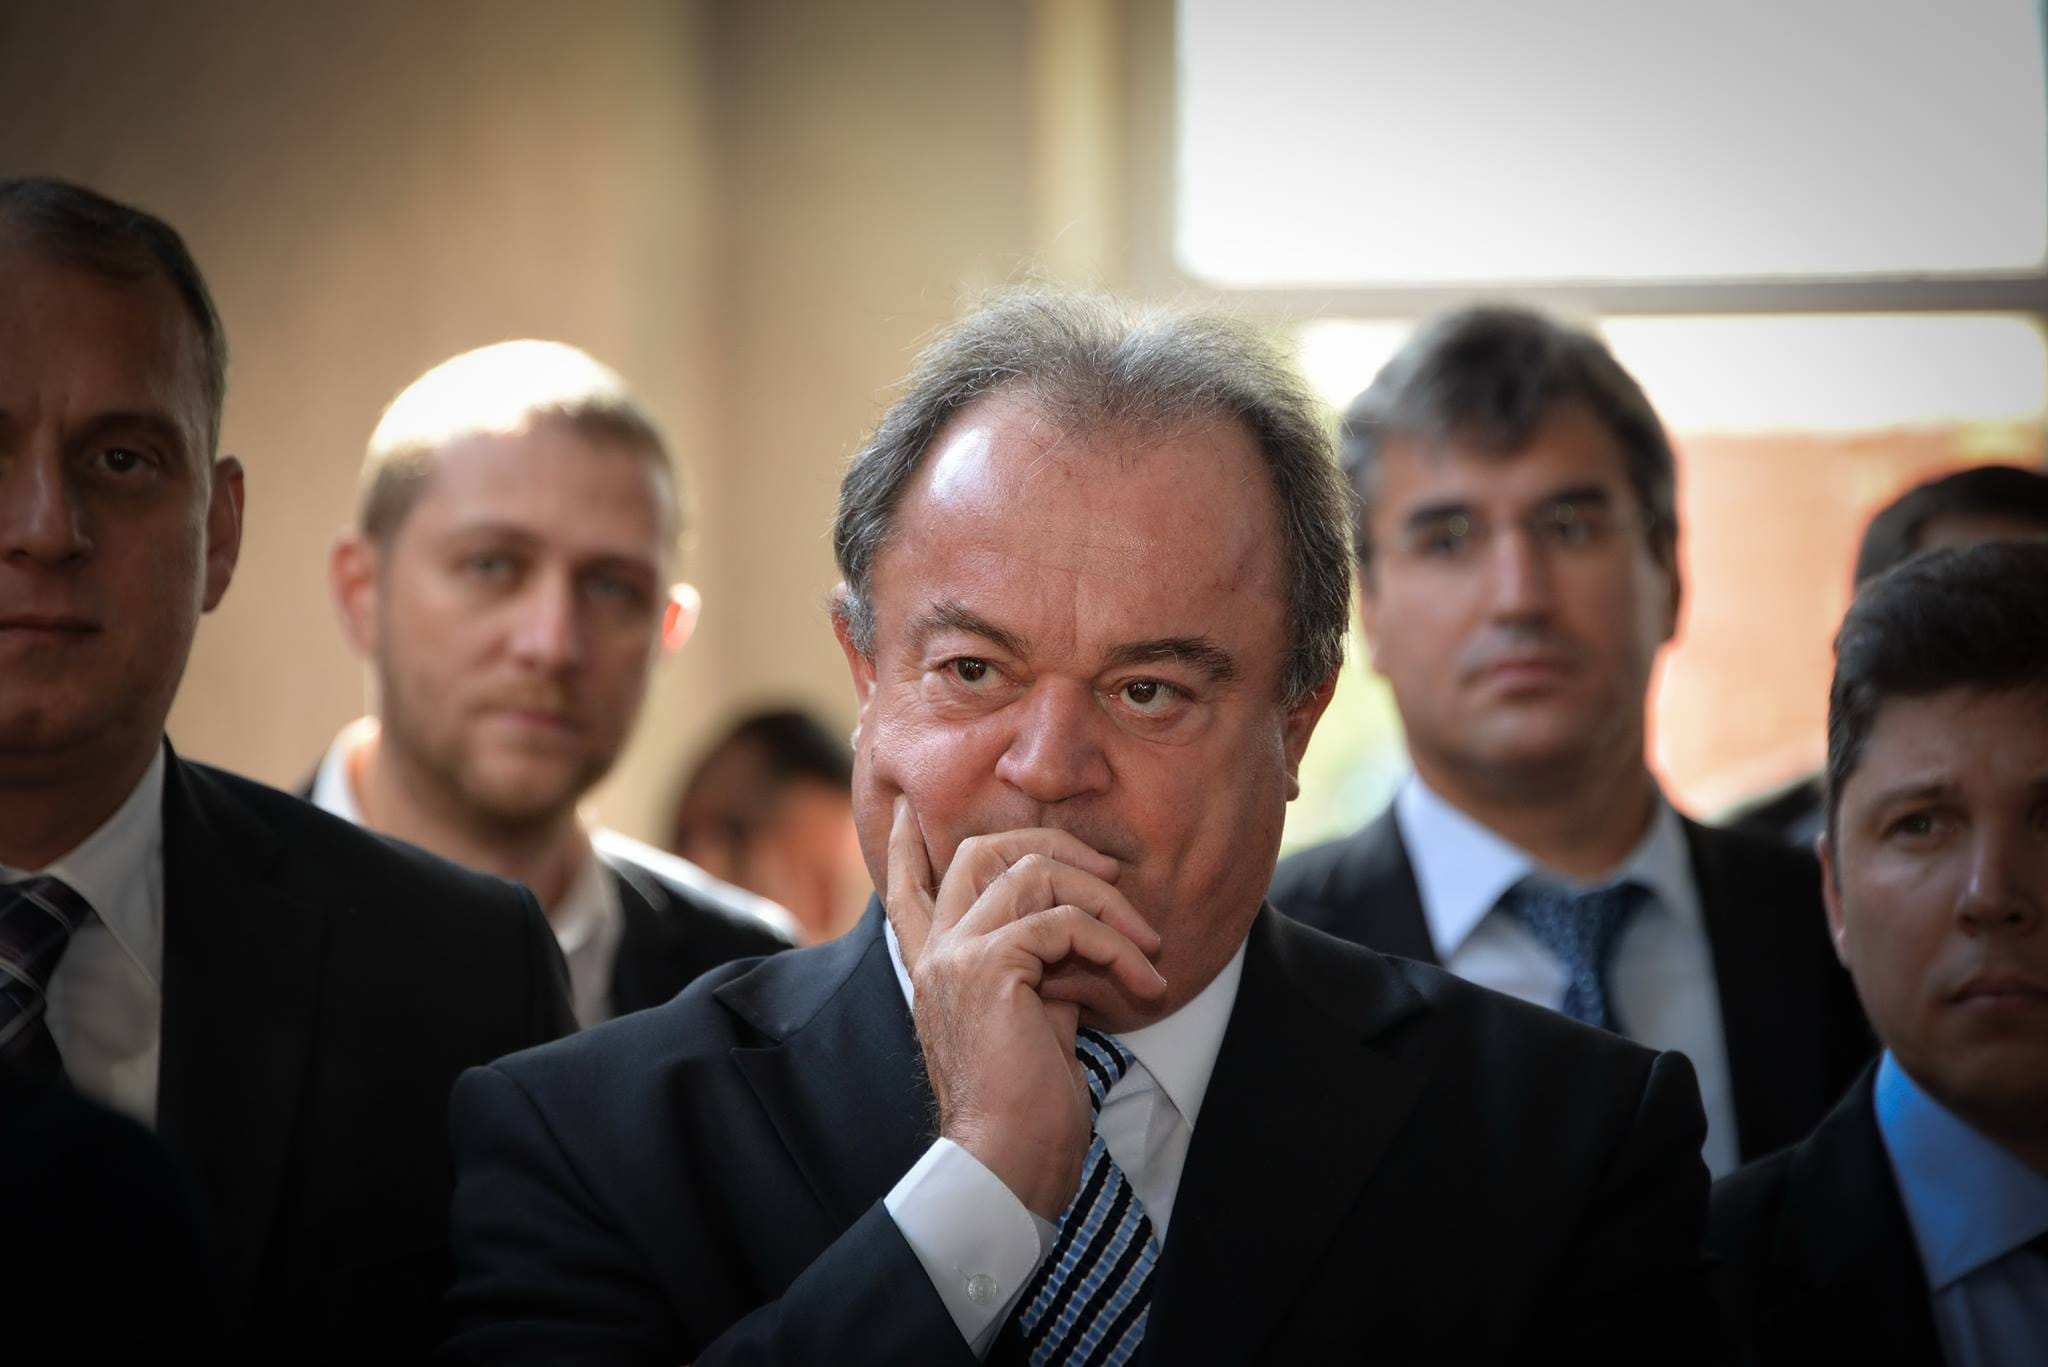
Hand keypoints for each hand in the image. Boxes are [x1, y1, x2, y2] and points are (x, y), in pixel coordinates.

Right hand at [886, 797, 1166, 1219]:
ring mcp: (956, 955)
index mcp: (935, 966)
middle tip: (1111, 872)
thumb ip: (1039, 966)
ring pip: (1034, 873)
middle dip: (1053, 844)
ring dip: (1106, 902)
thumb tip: (1079, 934)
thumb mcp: (1034, 1019)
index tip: (908, 808)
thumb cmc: (1027, 1109)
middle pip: (982, 851)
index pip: (908, 887)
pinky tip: (1145, 981)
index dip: (909, 844)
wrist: (1006, 1164)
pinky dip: (1116, 944)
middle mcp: (936, 952)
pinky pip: (1065, 922)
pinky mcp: (989, 968)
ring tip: (1147, 946)